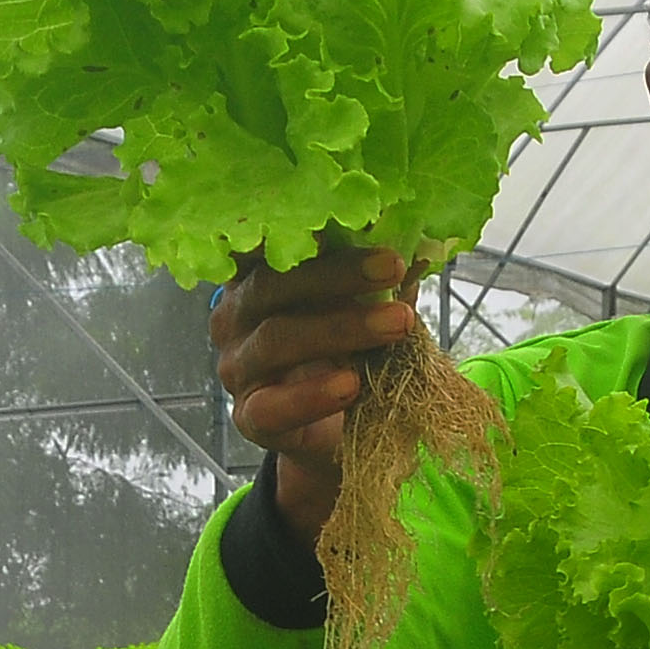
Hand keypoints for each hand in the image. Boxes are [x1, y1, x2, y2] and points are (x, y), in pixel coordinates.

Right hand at [213, 246, 418, 543]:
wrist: (336, 436)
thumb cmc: (344, 355)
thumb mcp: (361, 309)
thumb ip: (376, 281)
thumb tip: (415, 250)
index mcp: (254, 278)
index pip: (265, 244)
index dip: (301, 228)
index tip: (351, 212)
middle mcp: (234, 317)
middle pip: (272, 285)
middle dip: (337, 274)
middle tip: (392, 266)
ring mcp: (237, 368)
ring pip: (276, 339)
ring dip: (341, 329)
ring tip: (397, 324)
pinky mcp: (249, 417)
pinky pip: (272, 406)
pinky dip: (312, 395)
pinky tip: (351, 384)